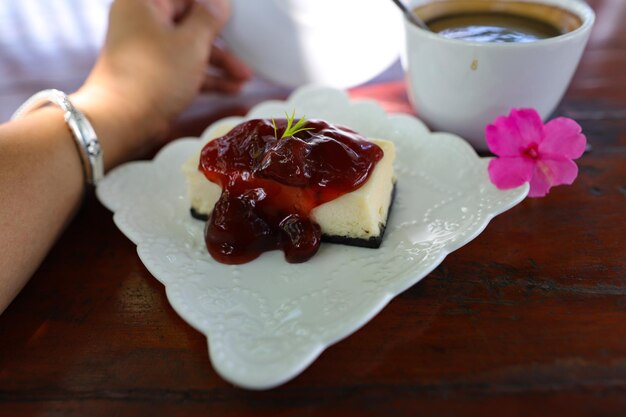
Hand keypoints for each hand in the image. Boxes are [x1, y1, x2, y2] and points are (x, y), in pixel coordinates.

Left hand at [72, 0, 250, 166]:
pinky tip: (230, 89)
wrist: (121, 121)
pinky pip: (183, 69)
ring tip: (244, 78)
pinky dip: (205, 77)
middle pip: (189, 22)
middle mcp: (142, 22)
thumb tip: (219, 2)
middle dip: (221, 41)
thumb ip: (209, 18)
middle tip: (244, 51)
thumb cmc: (153, 77)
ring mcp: (146, 50)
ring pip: (189, 48)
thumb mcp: (191, 42)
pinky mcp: (151, 75)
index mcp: (146, 3)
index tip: (235, 19)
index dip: (213, 7)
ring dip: (218, 63)